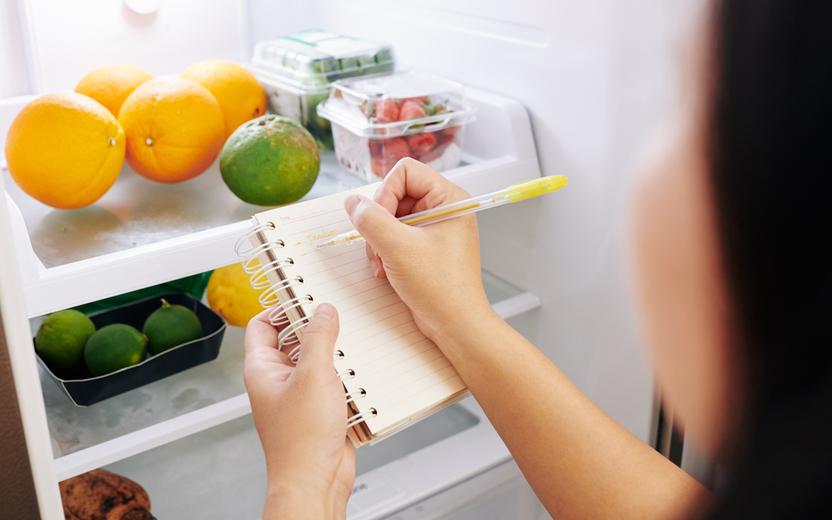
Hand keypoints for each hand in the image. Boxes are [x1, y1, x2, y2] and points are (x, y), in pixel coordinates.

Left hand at [244, 304, 354, 519]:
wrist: (315, 482)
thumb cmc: (300, 440)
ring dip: (335, 354)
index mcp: (262, 369)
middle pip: (294, 340)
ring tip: (351, 343)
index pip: (263, 325)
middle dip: (316, 328)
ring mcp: (299, 395)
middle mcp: (278, 381)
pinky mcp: (321, 409)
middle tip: (335, 314)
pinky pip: (333, 383)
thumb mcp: (313, 375)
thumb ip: (319, 337)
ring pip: (317, 361)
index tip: (304, 293)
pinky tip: (361, 372)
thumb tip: (324, 311)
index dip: (281, 307)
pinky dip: (347, 376)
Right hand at [344, 158, 493, 345]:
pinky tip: (386, 271)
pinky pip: (393, 236)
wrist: (455, 325)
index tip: (380, 220)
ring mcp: (432, 229)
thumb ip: (371, 220)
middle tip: (379, 247)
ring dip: (378, 240)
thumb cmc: (441, 288)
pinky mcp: (423, 247)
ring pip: (389, 217)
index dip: (385, 193)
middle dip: (379, 222)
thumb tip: (352, 202)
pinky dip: (383, 251)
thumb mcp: (399, 248)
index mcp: (448, 199)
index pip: (405, 172)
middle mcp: (442, 209)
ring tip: (383, 264)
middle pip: (394, 194)